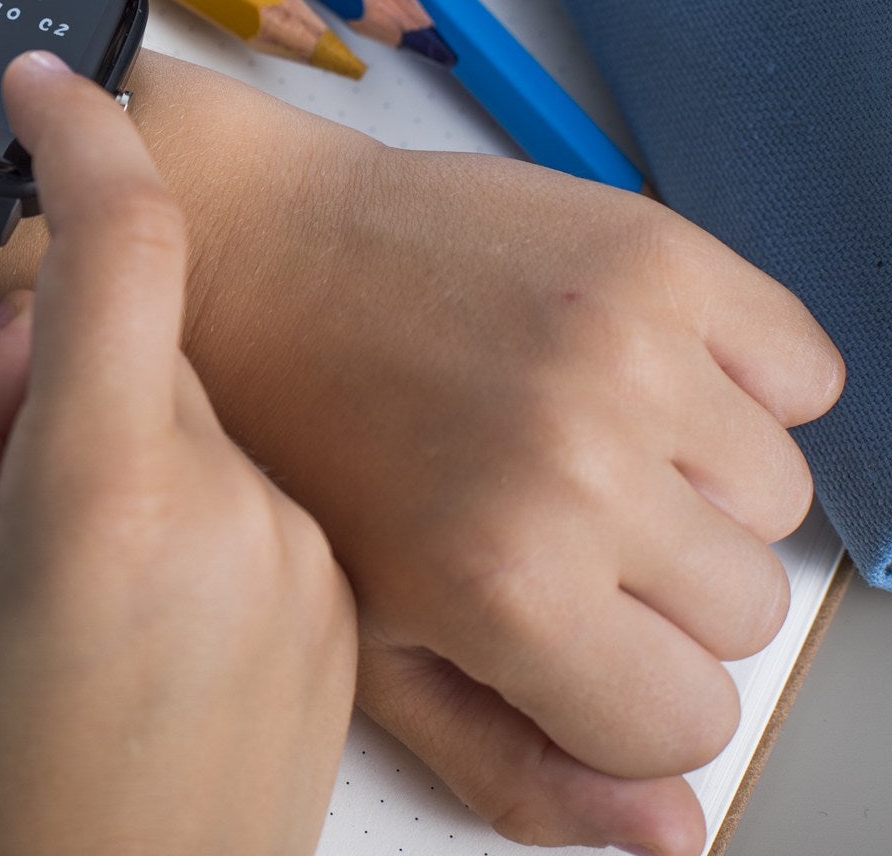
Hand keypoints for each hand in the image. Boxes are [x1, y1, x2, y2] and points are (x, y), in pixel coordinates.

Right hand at [0, 50, 356, 855]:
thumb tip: (17, 339)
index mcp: (108, 500)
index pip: (124, 247)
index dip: (83, 136)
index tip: (47, 86)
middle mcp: (241, 513)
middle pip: (146, 351)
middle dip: (64, 384)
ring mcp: (308, 565)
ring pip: (199, 424)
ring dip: (126, 461)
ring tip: (75, 606)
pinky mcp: (343, 611)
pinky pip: (252, 494)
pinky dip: (185, 516)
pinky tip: (143, 630)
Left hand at [125, 74, 842, 855]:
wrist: (250, 253)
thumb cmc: (292, 436)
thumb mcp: (362, 638)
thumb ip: (512, 760)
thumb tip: (669, 830)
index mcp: (503, 582)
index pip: (691, 723)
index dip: (622, 687)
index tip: (559, 626)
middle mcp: (577, 466)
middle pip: (746, 611)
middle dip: (658, 588)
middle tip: (545, 515)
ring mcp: (625, 348)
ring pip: (777, 495)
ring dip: (695, 482)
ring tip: (568, 434)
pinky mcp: (653, 253)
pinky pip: (801, 368)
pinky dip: (742, 379)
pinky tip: (622, 369)